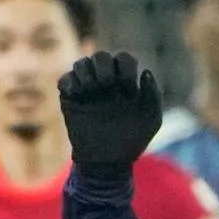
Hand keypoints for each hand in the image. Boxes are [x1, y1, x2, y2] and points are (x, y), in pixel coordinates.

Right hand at [58, 50, 164, 171]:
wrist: (106, 162)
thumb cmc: (131, 141)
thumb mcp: (151, 120)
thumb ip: (153, 95)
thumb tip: (145, 72)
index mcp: (126, 83)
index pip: (124, 59)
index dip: (125, 68)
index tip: (128, 91)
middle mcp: (105, 82)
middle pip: (101, 56)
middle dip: (104, 67)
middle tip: (105, 85)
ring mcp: (86, 89)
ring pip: (81, 63)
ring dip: (86, 73)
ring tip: (90, 90)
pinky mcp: (70, 98)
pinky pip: (64, 78)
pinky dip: (70, 82)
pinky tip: (76, 95)